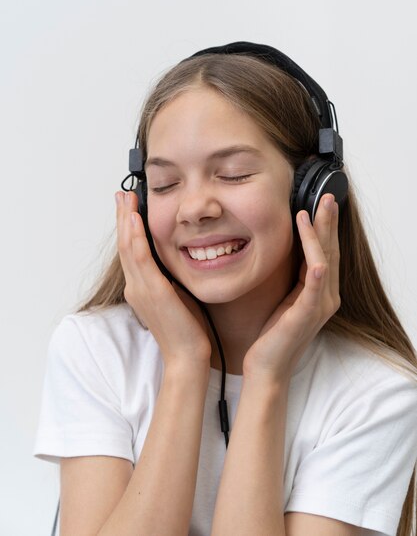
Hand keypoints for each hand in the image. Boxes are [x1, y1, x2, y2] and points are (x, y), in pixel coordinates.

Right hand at [115, 190, 211, 367]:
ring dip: (125, 221)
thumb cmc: (187, 329)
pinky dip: (135, 239)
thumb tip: (180, 257)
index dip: (127, 227)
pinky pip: (140, 260)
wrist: (187, 356)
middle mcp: (136, 286)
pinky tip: (134, 221)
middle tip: (122, 194)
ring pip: (128, 248)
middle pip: (124, 245)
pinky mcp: (153, 292)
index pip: (130, 250)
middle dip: (122, 217)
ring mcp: (141, 289)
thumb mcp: (177, 295)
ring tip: (126, 199)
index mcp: (140, 287)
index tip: (128, 206)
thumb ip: (172, 277)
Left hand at [242, 193, 340, 383]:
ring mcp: (319, 305)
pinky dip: (317, 267)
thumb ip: (291, 275)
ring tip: (315, 211)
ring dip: (320, 235)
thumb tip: (282, 248)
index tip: (320, 202)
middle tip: (327, 197)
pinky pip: (315, 286)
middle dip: (328, 223)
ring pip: (325, 261)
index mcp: (320, 290)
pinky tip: (317, 255)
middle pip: (330, 251)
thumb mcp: (283, 296)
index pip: (324, 251)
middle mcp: (326, 296)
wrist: (266, 366)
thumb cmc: (271, 332)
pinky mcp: (307, 315)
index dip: (323, 226)